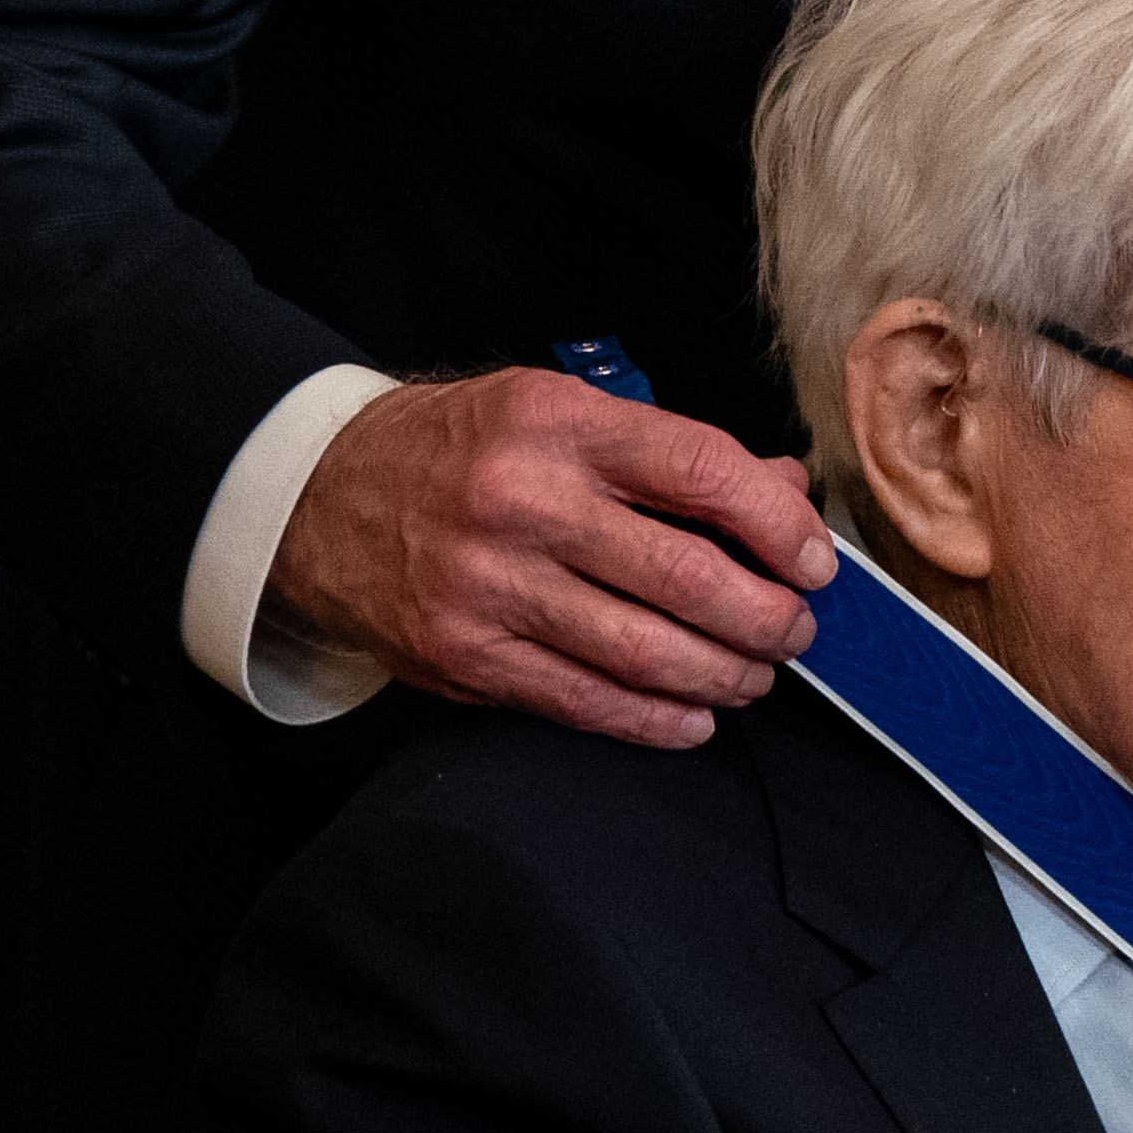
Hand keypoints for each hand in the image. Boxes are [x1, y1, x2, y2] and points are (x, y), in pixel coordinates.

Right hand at [266, 367, 837, 746]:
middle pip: (685, 576)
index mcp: (560, 425)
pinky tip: (696, 714)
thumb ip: (672, 453)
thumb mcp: (561, 413)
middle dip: (767, 616)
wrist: (319, 495)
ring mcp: (489, 587)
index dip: (777, 525)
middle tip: (795, 628)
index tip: (814, 560)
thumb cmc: (460, 449)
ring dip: (725, 674)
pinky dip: (657, 719)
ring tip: (756, 671)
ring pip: (643, 653)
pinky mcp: (464, 656)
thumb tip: (784, 492)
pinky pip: (584, 702)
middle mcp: (524, 503)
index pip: (700, 471)